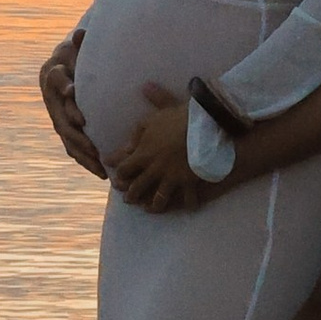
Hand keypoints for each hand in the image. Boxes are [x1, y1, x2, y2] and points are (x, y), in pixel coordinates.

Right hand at [38, 28, 105, 178]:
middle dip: (76, 133)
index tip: (72, 91)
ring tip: (100, 166)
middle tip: (91, 143)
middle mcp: (52, 100)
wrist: (63, 66)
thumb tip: (80, 33)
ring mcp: (56, 116)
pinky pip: (72, 148)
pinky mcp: (64, 129)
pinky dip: (85, 160)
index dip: (63, 85)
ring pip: (67, 138)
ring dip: (82, 152)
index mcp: (53, 76)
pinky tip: (100, 173)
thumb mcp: (75, 47)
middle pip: (61, 119)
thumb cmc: (74, 54)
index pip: (56, 80)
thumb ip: (78, 43)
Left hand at [112, 83, 208, 214]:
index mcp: (144, 153)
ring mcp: (171, 178)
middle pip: (137, 187)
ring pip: (158, 199)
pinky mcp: (188, 183)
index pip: (125, 168)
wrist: (205, 127)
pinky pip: (187, 199)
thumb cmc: (179, 118)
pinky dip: (187, 204)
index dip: (119, 173)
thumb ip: (144, 117)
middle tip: (127, 199)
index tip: (115, 175)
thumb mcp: (158, 113)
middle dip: (131, 194)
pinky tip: (187, 208)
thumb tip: (136, 110)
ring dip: (153, 206)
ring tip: (149, 208)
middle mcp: (154, 169)